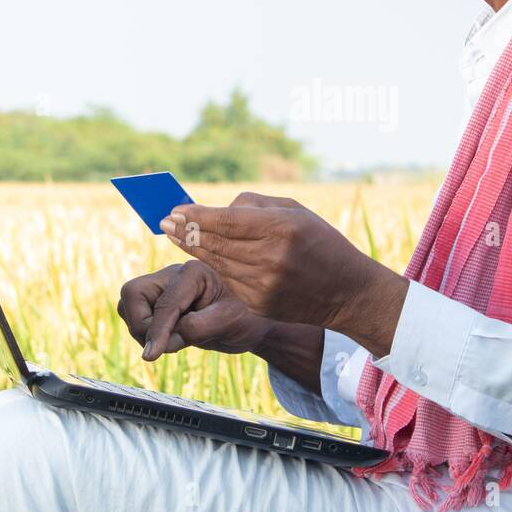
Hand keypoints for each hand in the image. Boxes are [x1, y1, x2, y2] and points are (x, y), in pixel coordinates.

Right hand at [117, 260, 274, 360]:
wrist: (241, 326)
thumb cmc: (240, 321)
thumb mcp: (227, 323)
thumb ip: (197, 329)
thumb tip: (163, 341)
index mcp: (194, 272)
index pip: (165, 302)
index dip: (156, 330)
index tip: (150, 355)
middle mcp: (173, 274)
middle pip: (133, 293)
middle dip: (142, 323)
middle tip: (168, 343)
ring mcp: (161, 286)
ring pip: (127, 304)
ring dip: (142, 328)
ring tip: (174, 339)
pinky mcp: (154, 300)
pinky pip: (131, 314)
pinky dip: (142, 330)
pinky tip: (167, 336)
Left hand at [157, 192, 408, 355]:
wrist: (347, 291)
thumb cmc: (321, 242)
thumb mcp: (296, 212)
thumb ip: (255, 206)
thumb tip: (217, 210)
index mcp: (282, 229)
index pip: (227, 221)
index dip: (197, 216)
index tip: (176, 209)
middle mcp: (271, 259)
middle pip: (216, 243)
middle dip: (186, 230)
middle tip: (165, 221)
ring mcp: (264, 286)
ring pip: (217, 263)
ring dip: (194, 249)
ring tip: (177, 234)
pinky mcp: (259, 306)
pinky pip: (228, 281)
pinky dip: (215, 267)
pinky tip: (205, 255)